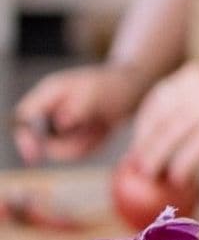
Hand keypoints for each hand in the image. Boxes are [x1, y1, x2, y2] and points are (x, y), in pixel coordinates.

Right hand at [13, 64, 144, 162]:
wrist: (132, 90)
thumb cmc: (113, 84)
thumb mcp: (96, 93)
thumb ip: (77, 108)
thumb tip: (60, 124)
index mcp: (49, 94)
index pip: (24, 118)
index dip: (25, 137)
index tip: (35, 155)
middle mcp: (51, 110)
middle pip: (40, 140)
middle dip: (66, 144)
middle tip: (91, 130)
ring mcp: (62, 125)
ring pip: (61, 150)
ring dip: (82, 145)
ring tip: (100, 127)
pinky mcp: (75, 136)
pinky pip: (78, 152)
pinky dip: (92, 146)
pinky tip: (102, 132)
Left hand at [130, 62, 198, 182]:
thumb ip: (197, 103)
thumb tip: (167, 133)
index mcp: (194, 74)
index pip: (156, 99)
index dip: (143, 125)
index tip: (139, 146)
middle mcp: (198, 84)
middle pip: (160, 120)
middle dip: (145, 146)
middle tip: (140, 168)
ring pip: (170, 137)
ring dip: (157, 161)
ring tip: (154, 178)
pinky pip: (192, 151)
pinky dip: (181, 168)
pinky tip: (180, 179)